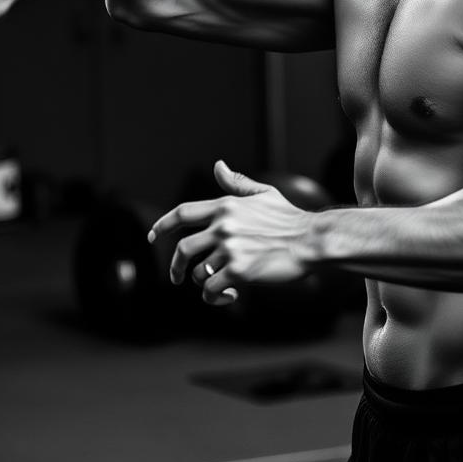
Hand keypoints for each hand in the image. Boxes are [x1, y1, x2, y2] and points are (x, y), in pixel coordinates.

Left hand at [148, 160, 314, 305]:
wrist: (311, 239)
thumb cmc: (289, 217)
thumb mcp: (263, 193)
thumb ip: (236, 183)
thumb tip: (218, 165)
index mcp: (225, 206)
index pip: (182, 213)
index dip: (162, 225)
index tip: (151, 236)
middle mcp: (223, 226)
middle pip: (183, 248)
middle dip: (176, 266)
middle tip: (176, 277)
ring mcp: (230, 248)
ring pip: (199, 273)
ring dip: (205, 282)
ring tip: (221, 284)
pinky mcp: (240, 271)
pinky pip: (213, 289)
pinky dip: (217, 296)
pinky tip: (231, 296)